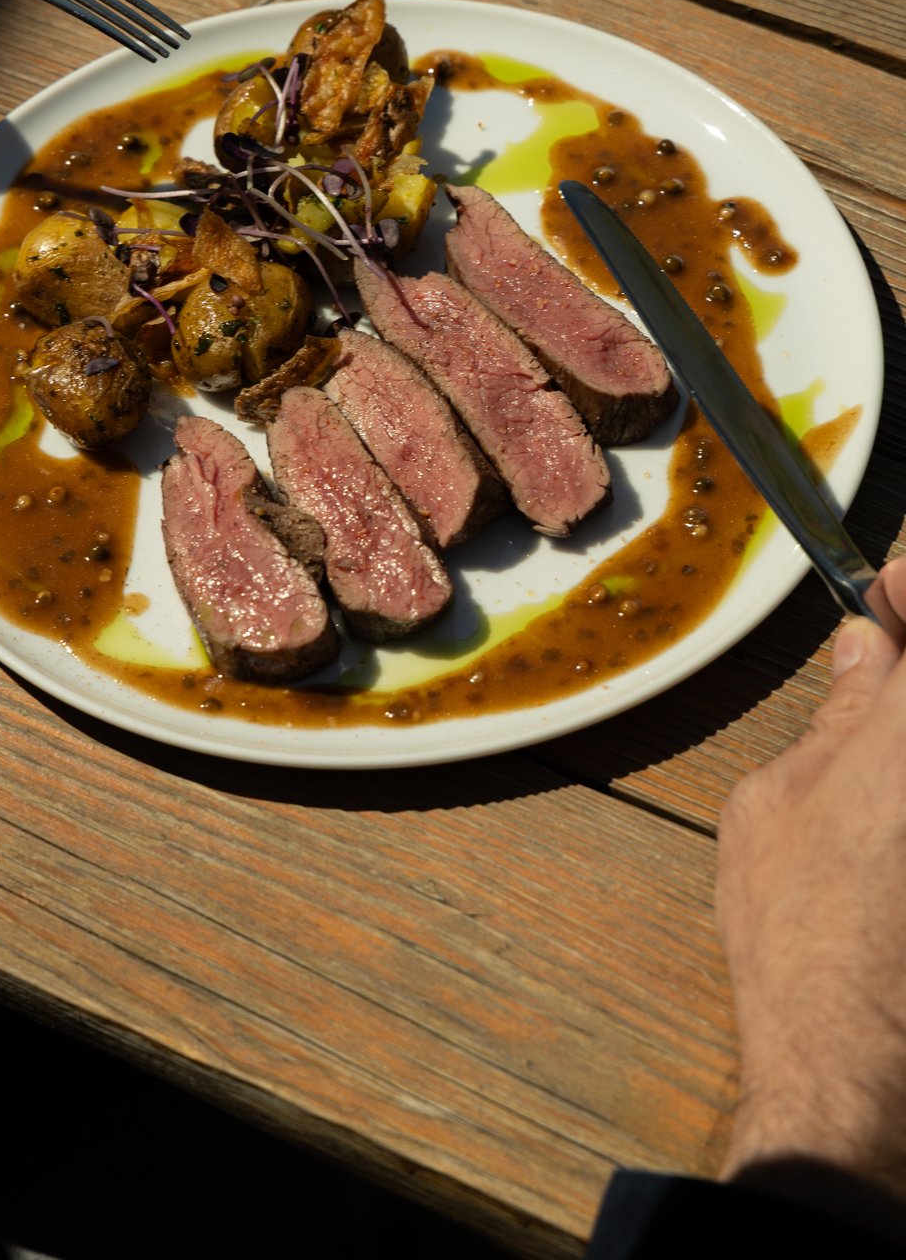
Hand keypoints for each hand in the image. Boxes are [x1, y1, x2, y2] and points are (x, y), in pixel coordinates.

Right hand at [717, 556, 905, 1199]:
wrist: (855, 1075)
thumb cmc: (800, 935)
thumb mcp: (777, 801)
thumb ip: (839, 713)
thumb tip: (868, 652)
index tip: (890, 594)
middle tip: (886, 665)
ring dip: (900, 746)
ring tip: (877, 775)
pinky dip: (903, 797)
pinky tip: (892, 835)